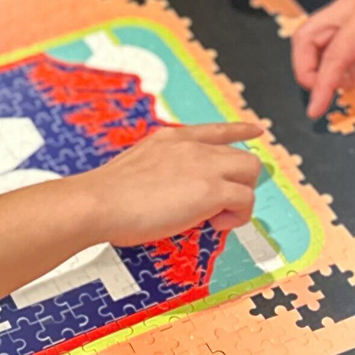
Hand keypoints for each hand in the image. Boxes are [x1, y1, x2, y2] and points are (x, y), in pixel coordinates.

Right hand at [73, 122, 264, 244]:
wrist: (99, 202)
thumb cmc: (106, 197)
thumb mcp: (136, 169)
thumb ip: (160, 173)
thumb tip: (171, 195)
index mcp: (171, 139)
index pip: (215, 130)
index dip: (240, 131)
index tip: (256, 131)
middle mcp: (192, 146)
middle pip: (241, 156)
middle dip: (238, 182)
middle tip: (219, 208)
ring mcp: (204, 165)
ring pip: (250, 172)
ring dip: (240, 198)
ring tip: (216, 218)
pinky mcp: (211, 189)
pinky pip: (246, 200)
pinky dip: (237, 216)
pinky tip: (215, 225)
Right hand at [292, 0, 354, 118]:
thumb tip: (338, 83)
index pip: (333, 53)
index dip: (321, 85)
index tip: (315, 110)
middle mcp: (352, 1)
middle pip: (307, 35)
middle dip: (305, 69)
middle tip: (320, 96)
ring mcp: (350, 2)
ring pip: (312, 32)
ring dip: (312, 61)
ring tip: (329, 86)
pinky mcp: (353, 8)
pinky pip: (325, 30)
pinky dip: (323, 53)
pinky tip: (339, 72)